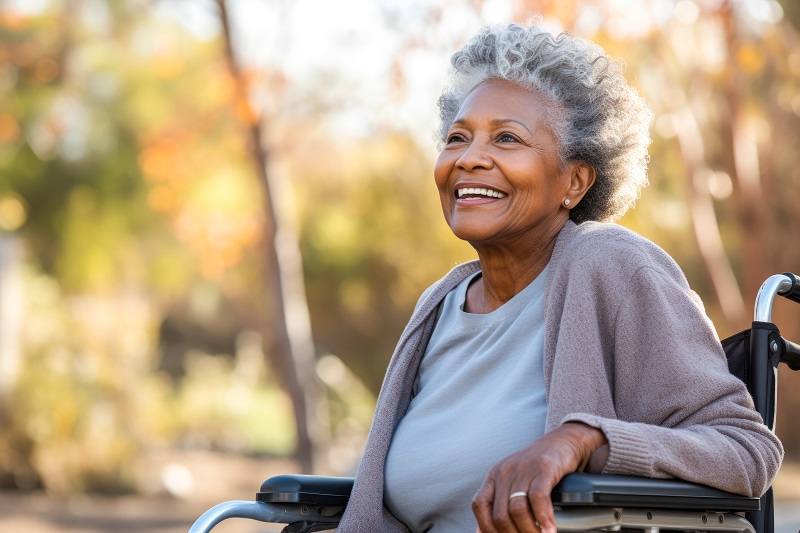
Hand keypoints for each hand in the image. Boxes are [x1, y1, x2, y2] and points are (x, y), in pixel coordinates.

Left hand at [472, 422, 606, 532]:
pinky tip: (550, 528)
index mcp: (494, 476)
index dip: (487, 528)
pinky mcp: (543, 468)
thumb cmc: (538, 467)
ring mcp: (523, 469)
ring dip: (529, 531)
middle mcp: (505, 472)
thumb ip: (500, 503)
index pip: (479, 506)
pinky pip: (538, 498)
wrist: (563, 442)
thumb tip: (483, 531)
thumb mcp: (514, 482)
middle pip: (500, 514)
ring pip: (517, 509)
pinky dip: (544, 518)